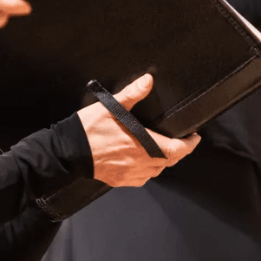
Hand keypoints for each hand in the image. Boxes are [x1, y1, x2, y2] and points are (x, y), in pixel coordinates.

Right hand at [77, 74, 201, 187]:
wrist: (66, 153)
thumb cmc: (87, 129)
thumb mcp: (110, 107)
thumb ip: (131, 94)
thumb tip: (148, 80)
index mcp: (140, 145)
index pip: (174, 150)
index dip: (188, 145)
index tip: (194, 137)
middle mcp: (137, 163)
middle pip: (168, 162)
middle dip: (177, 152)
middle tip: (181, 141)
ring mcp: (128, 174)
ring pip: (156, 172)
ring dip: (163, 161)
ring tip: (163, 149)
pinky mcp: (118, 180)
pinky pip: (141, 178)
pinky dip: (148, 170)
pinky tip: (143, 161)